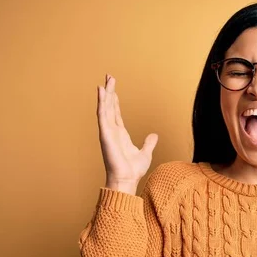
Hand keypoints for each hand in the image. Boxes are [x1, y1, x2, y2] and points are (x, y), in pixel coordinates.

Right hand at [97, 74, 158, 189]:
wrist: (127, 179)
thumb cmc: (133, 170)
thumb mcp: (145, 153)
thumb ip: (149, 143)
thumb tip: (154, 135)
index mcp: (120, 134)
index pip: (116, 112)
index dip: (115, 99)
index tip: (113, 88)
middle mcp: (112, 130)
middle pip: (110, 106)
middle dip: (110, 91)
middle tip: (109, 76)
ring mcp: (107, 131)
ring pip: (105, 108)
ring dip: (106, 94)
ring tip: (106, 80)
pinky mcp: (105, 134)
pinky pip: (102, 115)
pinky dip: (101, 102)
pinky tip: (101, 91)